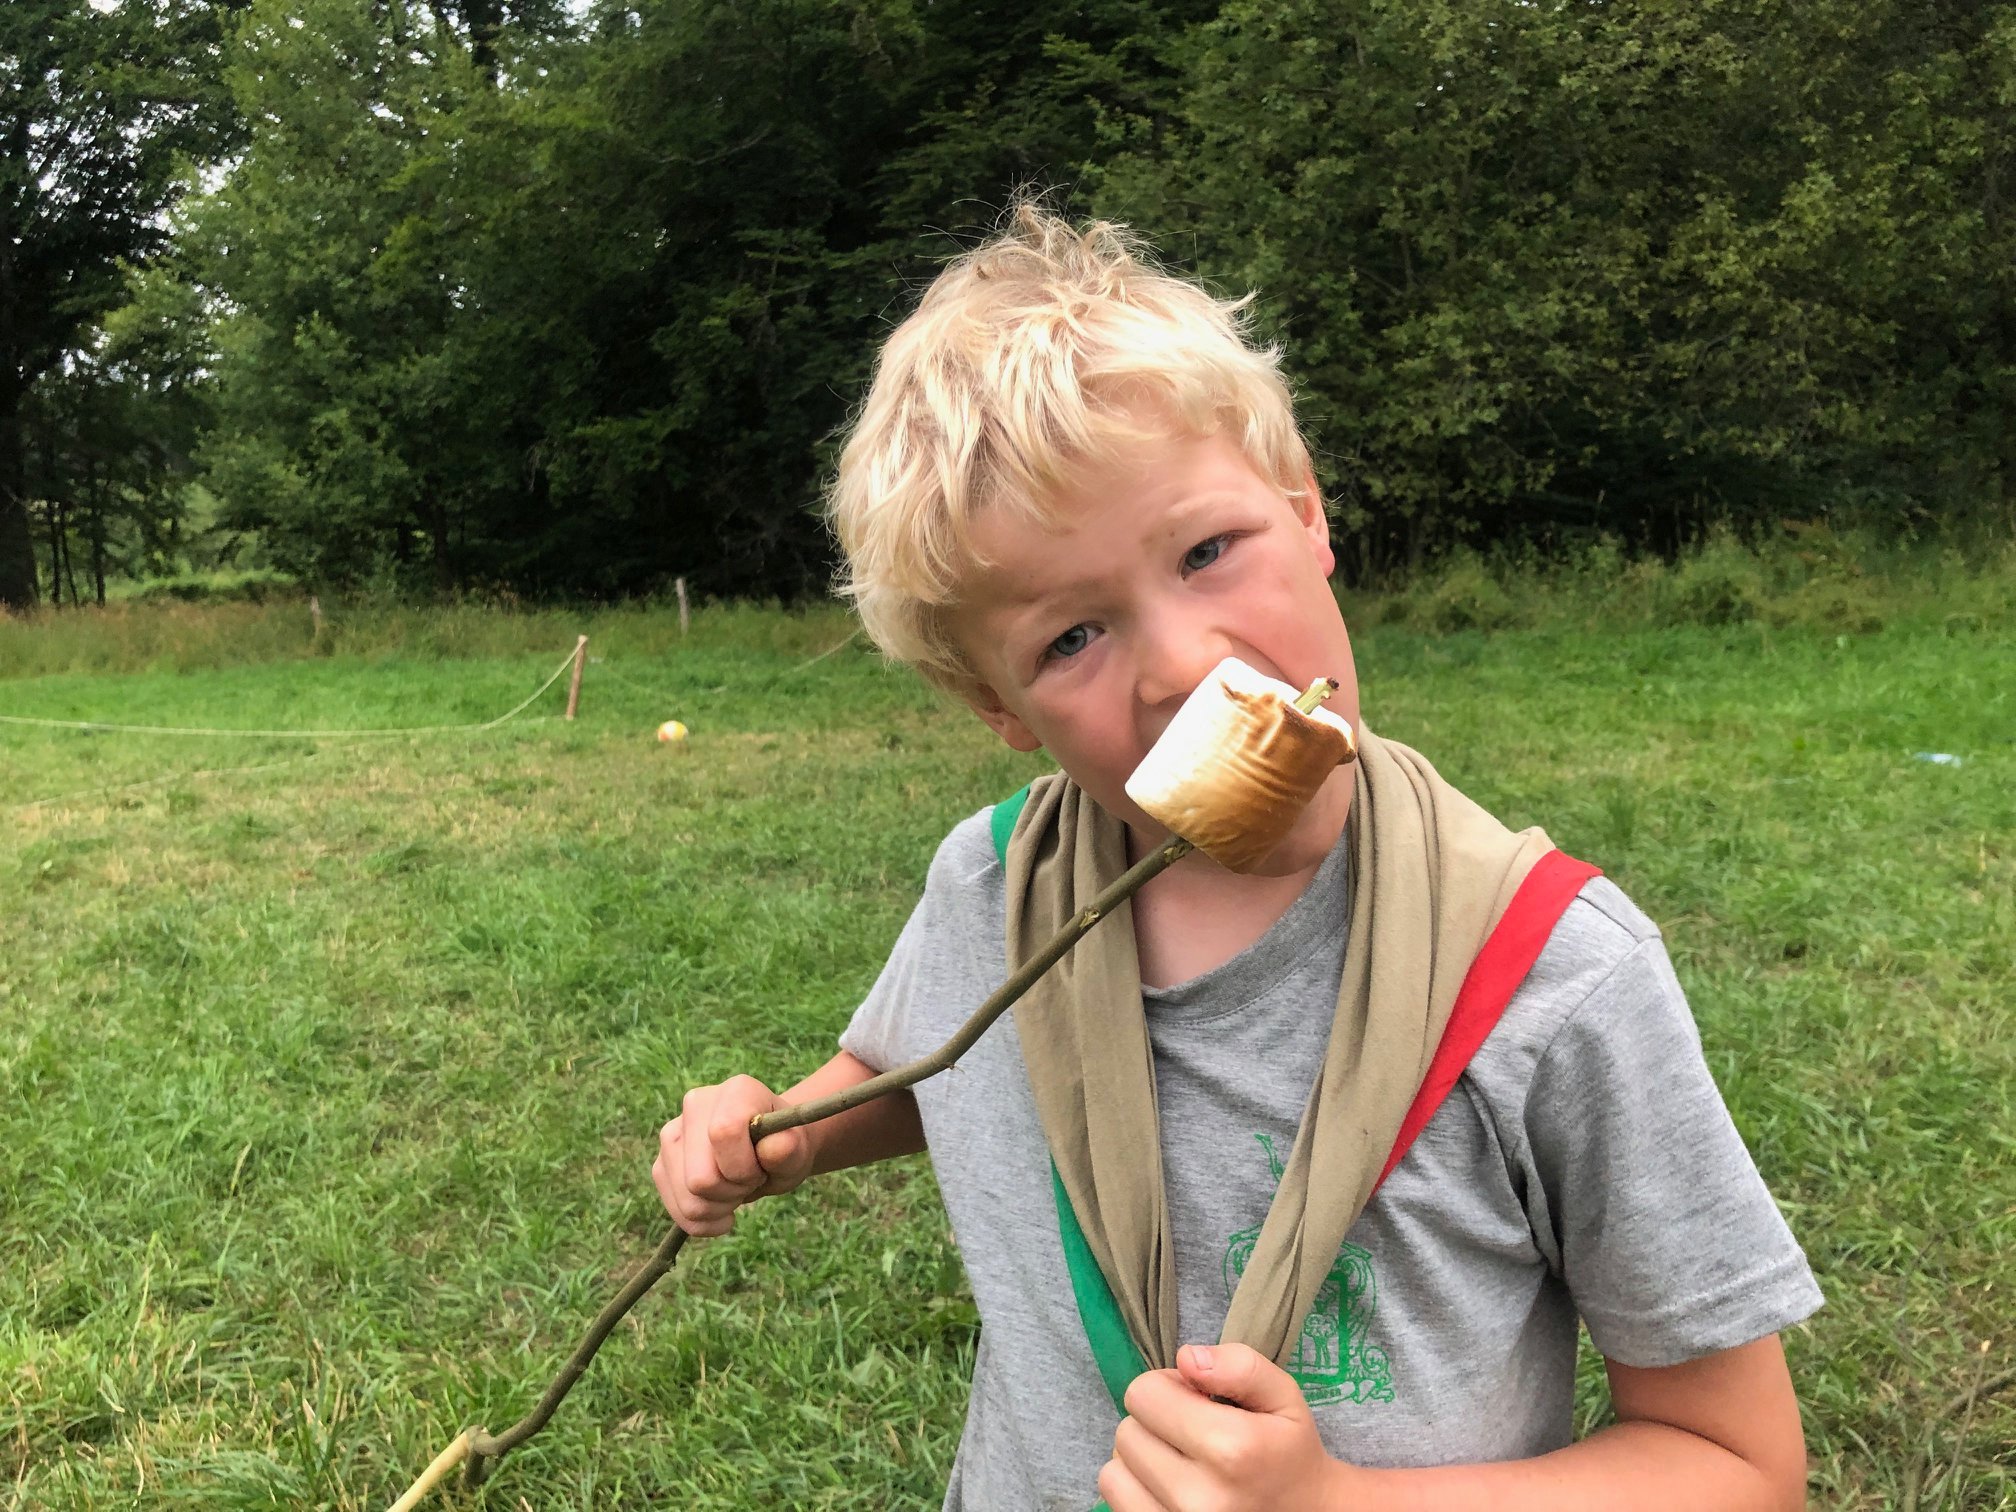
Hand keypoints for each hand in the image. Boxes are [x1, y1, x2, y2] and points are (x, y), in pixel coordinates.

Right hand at [650, 1074, 812, 1236]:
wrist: (767, 1152)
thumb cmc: (783, 1147)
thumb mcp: (796, 1149)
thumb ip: (789, 1148)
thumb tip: (773, 1148)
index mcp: (734, 1091)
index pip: (723, 1133)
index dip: (744, 1166)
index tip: (761, 1166)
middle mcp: (694, 1105)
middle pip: (700, 1178)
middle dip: (733, 1191)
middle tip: (751, 1179)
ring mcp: (671, 1135)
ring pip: (688, 1199)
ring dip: (719, 1207)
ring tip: (737, 1188)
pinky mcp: (661, 1165)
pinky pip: (678, 1212)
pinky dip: (705, 1221)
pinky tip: (721, 1207)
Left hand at [1098, 1342, 1362, 1511]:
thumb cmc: (1288, 1452)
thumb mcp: (1284, 1396)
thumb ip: (1240, 1366)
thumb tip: (1186, 1359)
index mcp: (1232, 1449)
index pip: (1144, 1394)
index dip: (1168, 1387)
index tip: (1195, 1400)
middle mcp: (1200, 1498)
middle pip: (1126, 1431)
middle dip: (1154, 1422)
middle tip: (1191, 1433)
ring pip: (1113, 1471)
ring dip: (1140, 1458)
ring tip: (1177, 1460)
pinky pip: (1115, 1502)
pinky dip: (1136, 1489)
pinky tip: (1168, 1486)